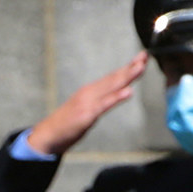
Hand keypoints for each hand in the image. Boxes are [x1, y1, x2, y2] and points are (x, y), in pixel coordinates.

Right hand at [24, 52, 148, 157]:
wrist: (46, 135)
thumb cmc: (66, 124)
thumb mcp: (85, 109)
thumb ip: (99, 101)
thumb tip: (114, 95)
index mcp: (90, 91)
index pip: (113, 76)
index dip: (128, 66)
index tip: (142, 57)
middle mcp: (90, 92)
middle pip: (114, 78)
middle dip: (131, 67)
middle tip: (145, 56)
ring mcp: (88, 103)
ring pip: (111, 87)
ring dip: (127, 76)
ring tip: (140, 67)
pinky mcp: (86, 115)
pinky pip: (104, 104)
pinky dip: (117, 97)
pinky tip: (128, 92)